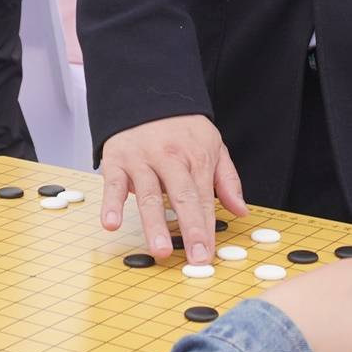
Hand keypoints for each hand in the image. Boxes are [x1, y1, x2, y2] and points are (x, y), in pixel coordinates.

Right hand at [98, 114, 245, 265]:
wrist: (146, 93)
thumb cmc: (181, 127)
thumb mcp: (213, 145)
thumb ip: (227, 179)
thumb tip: (241, 211)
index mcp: (196, 158)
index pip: (203, 199)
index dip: (207, 228)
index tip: (209, 254)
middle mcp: (170, 159)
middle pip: (182, 197)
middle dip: (190, 229)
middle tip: (196, 257)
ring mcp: (142, 160)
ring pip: (149, 194)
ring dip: (154, 224)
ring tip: (160, 250)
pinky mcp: (116, 160)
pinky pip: (112, 184)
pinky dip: (110, 204)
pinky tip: (110, 224)